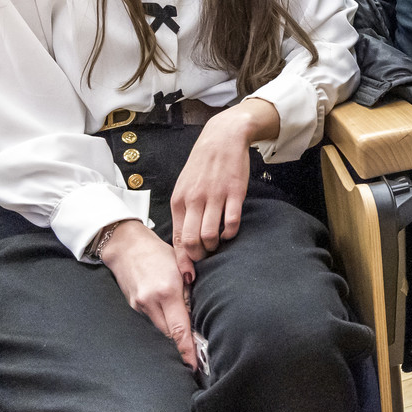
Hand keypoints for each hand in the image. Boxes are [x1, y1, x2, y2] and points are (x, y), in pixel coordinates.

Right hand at [99, 220, 197, 368]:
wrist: (126, 247)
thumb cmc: (159, 252)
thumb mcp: (181, 266)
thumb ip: (190, 289)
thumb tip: (199, 312)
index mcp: (167, 291)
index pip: (180, 328)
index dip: (187, 348)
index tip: (194, 364)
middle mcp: (151, 302)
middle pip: (170, 333)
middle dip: (183, 344)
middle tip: (198, 356)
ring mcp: (140, 306)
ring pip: (161, 328)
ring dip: (173, 333)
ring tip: (188, 338)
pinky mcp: (134, 306)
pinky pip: (153, 320)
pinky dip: (163, 322)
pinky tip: (171, 318)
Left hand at [169, 99, 276, 272]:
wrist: (222, 138)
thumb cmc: (202, 166)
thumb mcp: (184, 186)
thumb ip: (183, 211)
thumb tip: (182, 240)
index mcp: (179, 200)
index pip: (177, 239)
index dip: (183, 260)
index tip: (188, 273)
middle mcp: (194, 200)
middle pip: (192, 241)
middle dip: (199, 256)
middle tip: (205, 257)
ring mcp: (215, 196)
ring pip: (211, 234)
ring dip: (215, 246)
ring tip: (218, 244)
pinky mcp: (234, 193)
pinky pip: (231, 222)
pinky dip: (230, 233)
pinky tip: (230, 231)